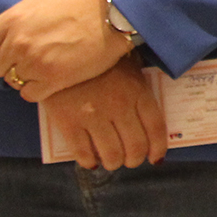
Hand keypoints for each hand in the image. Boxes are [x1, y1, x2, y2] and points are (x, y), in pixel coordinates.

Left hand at [0, 0, 128, 102]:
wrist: (117, 15)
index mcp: (13, 19)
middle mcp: (19, 43)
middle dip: (6, 63)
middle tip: (24, 57)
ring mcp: (35, 64)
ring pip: (11, 81)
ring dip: (22, 75)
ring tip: (38, 66)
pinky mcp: (53, 80)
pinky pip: (28, 94)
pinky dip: (35, 89)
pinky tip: (47, 78)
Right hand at [41, 59, 167, 170]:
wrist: (58, 53)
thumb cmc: (98, 59)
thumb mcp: (128, 65)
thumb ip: (140, 86)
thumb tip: (148, 114)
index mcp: (137, 91)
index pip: (155, 127)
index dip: (158, 147)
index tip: (155, 157)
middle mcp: (118, 107)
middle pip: (135, 146)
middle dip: (135, 159)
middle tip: (130, 160)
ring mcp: (93, 116)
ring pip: (111, 154)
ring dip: (114, 163)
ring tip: (111, 161)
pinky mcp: (68, 123)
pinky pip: (83, 153)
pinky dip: (89, 162)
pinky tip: (91, 160)